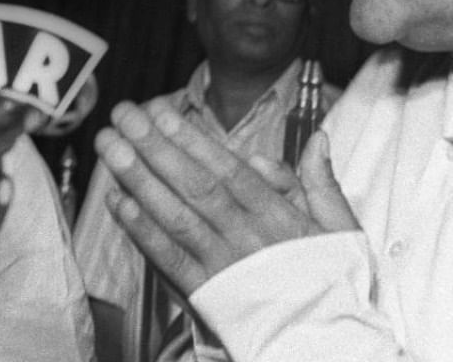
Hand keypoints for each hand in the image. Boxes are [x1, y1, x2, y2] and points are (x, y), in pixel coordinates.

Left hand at [96, 98, 358, 295]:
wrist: (326, 344)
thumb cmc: (332, 286)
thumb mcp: (342, 230)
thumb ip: (322, 183)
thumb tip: (317, 140)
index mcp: (278, 217)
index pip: (227, 170)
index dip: (192, 140)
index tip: (164, 113)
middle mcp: (245, 237)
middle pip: (193, 185)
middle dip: (154, 147)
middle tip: (123, 117)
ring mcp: (221, 265)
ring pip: (174, 216)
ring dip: (138, 179)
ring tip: (111, 148)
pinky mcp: (205, 294)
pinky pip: (168, 258)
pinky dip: (140, 229)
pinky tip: (118, 203)